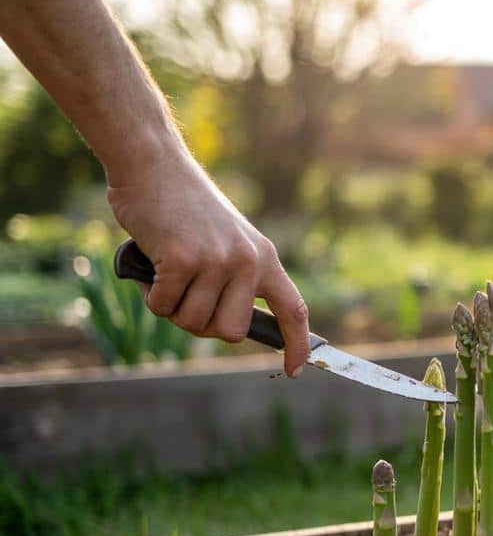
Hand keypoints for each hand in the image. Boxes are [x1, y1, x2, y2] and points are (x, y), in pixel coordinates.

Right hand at [107, 153, 309, 376]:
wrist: (154, 165)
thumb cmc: (186, 209)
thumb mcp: (229, 241)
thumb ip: (237, 280)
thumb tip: (231, 330)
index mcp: (266, 258)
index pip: (294, 309)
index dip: (298, 344)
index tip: (296, 370)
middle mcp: (248, 261)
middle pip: (231, 332)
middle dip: (204, 325)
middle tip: (186, 298)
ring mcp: (218, 261)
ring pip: (194, 322)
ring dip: (173, 308)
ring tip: (168, 273)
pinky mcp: (183, 260)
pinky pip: (163, 306)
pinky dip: (150, 295)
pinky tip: (152, 266)